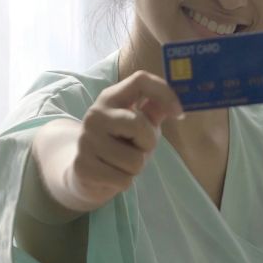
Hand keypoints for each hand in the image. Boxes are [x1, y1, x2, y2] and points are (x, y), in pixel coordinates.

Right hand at [65, 70, 183, 209]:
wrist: (83, 172)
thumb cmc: (118, 144)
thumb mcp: (137, 125)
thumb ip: (153, 112)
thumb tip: (175, 105)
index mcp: (111, 98)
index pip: (141, 80)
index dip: (165, 93)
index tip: (179, 114)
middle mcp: (95, 114)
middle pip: (139, 124)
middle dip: (148, 143)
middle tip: (137, 148)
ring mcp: (86, 140)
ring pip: (134, 160)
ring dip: (135, 168)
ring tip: (121, 163)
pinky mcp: (83, 166)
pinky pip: (123, 180)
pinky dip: (124, 182)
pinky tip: (111, 175)